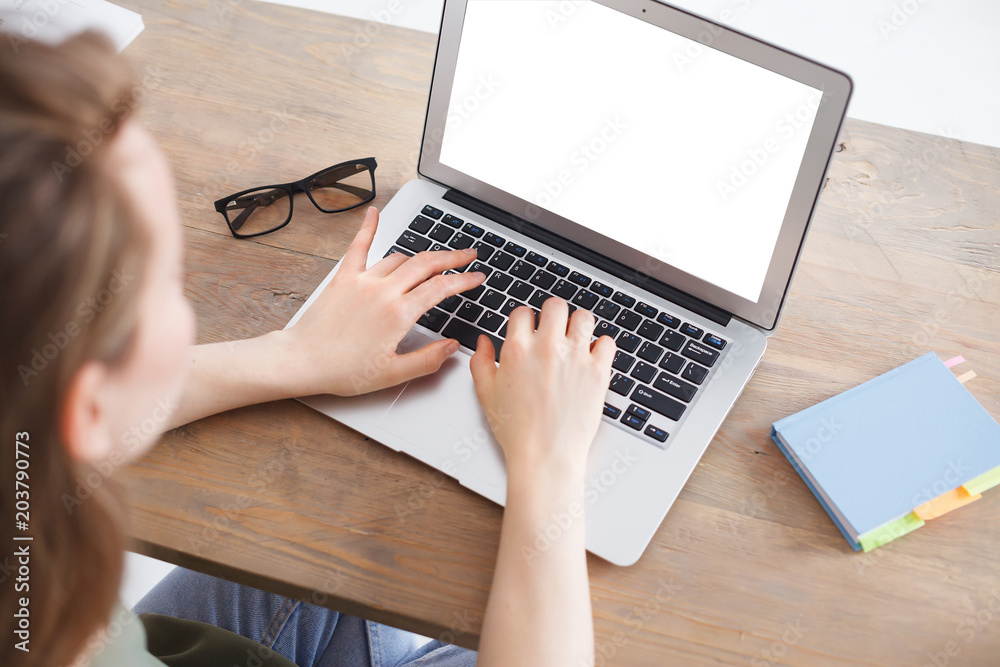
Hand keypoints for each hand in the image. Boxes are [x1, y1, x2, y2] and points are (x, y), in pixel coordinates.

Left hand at [281, 206, 484, 395]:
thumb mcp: (393, 374)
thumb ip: (428, 359)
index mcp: (399, 314)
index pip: (441, 288)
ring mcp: (362, 281)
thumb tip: (451, 347)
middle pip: (426, 264)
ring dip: (421, 256)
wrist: (303, 361)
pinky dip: (368, 228)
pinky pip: (358, 247)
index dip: (464, 280)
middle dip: (452, 256)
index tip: (477, 277)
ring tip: (434, 258)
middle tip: (468, 255)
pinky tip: (373, 214)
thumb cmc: (343, 371)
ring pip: (400, 258)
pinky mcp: (343, 278)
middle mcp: (383, 292)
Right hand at [469, 298, 615, 481]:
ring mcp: (576, 358)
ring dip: (578, 325)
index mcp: (518, 349)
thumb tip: (484, 342)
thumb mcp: (486, 394)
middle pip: (555, 305)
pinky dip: (601, 346)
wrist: (545, 456)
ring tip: (575, 339)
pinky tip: (592, 356)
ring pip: (584, 317)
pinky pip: (606, 342)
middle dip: (553, 315)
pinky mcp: (598, 372)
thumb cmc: (517, 430)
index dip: (525, 320)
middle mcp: (548, 348)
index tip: (529, 329)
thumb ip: (481, 362)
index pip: (523, 312)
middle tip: (554, 329)